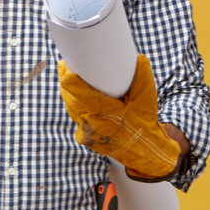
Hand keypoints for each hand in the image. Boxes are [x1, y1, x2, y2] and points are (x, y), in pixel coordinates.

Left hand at [58, 55, 183, 181]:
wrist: (143, 152)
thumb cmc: (144, 124)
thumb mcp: (146, 100)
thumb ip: (142, 78)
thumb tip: (139, 57)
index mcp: (106, 113)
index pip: (82, 94)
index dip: (69, 80)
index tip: (63, 66)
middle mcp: (93, 124)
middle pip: (71, 100)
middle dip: (65, 83)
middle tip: (63, 66)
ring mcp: (87, 132)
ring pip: (72, 109)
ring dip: (68, 94)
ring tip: (66, 78)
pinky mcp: (85, 138)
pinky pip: (76, 119)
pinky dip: (75, 108)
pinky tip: (74, 98)